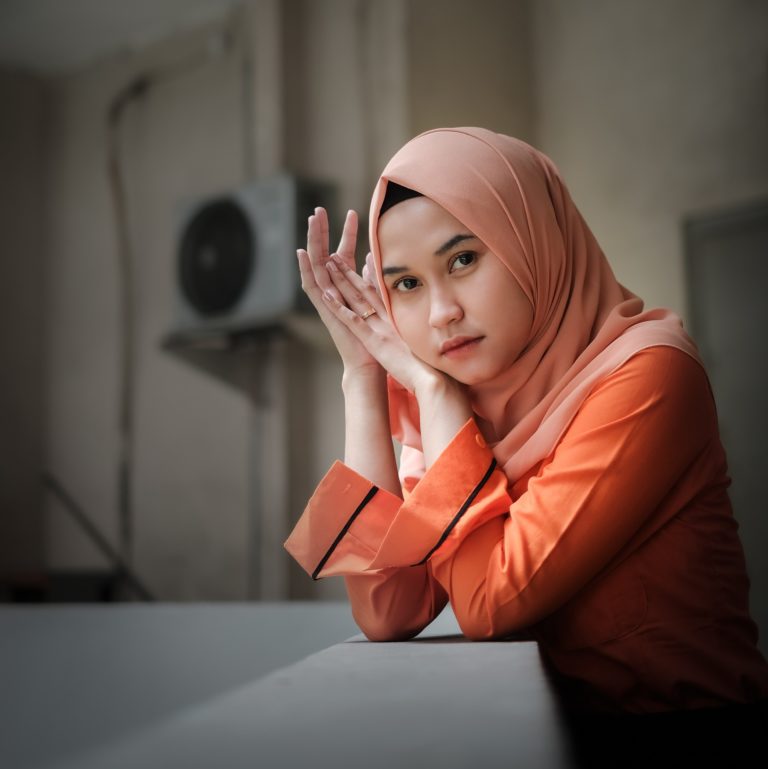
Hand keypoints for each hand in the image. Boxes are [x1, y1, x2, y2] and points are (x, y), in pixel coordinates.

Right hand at [297, 207, 378, 374]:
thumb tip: (372, 259)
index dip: (346, 234)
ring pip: (315, 266)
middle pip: (323, 256)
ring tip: (310, 222)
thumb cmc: (374, 338)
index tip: (350, 212)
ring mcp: (326, 300)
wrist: (368, 363)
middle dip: (321, 232)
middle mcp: (333, 292)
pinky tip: (302, 253)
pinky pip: (311, 287)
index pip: (344, 254)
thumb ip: (371, 281)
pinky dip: (305, 269)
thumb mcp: (377, 303)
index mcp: (346, 289)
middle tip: (318, 210)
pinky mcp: (323, 310)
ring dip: (312, 243)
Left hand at [321, 250, 442, 393]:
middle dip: (351, 272)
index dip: (372, 275)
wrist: (433, 378)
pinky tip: (326, 296)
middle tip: (338, 256)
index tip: (366, 259)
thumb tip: (421, 329)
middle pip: (366, 290)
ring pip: (357, 299)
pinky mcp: (373, 341)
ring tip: (329, 263)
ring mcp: (380, 328)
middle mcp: (388, 319)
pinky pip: (353, 320)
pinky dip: (339, 307)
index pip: (383, 293)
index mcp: (398, 321)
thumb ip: (418, 333)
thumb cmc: (431, 368)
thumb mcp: (423, 345)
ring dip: (341, 281)